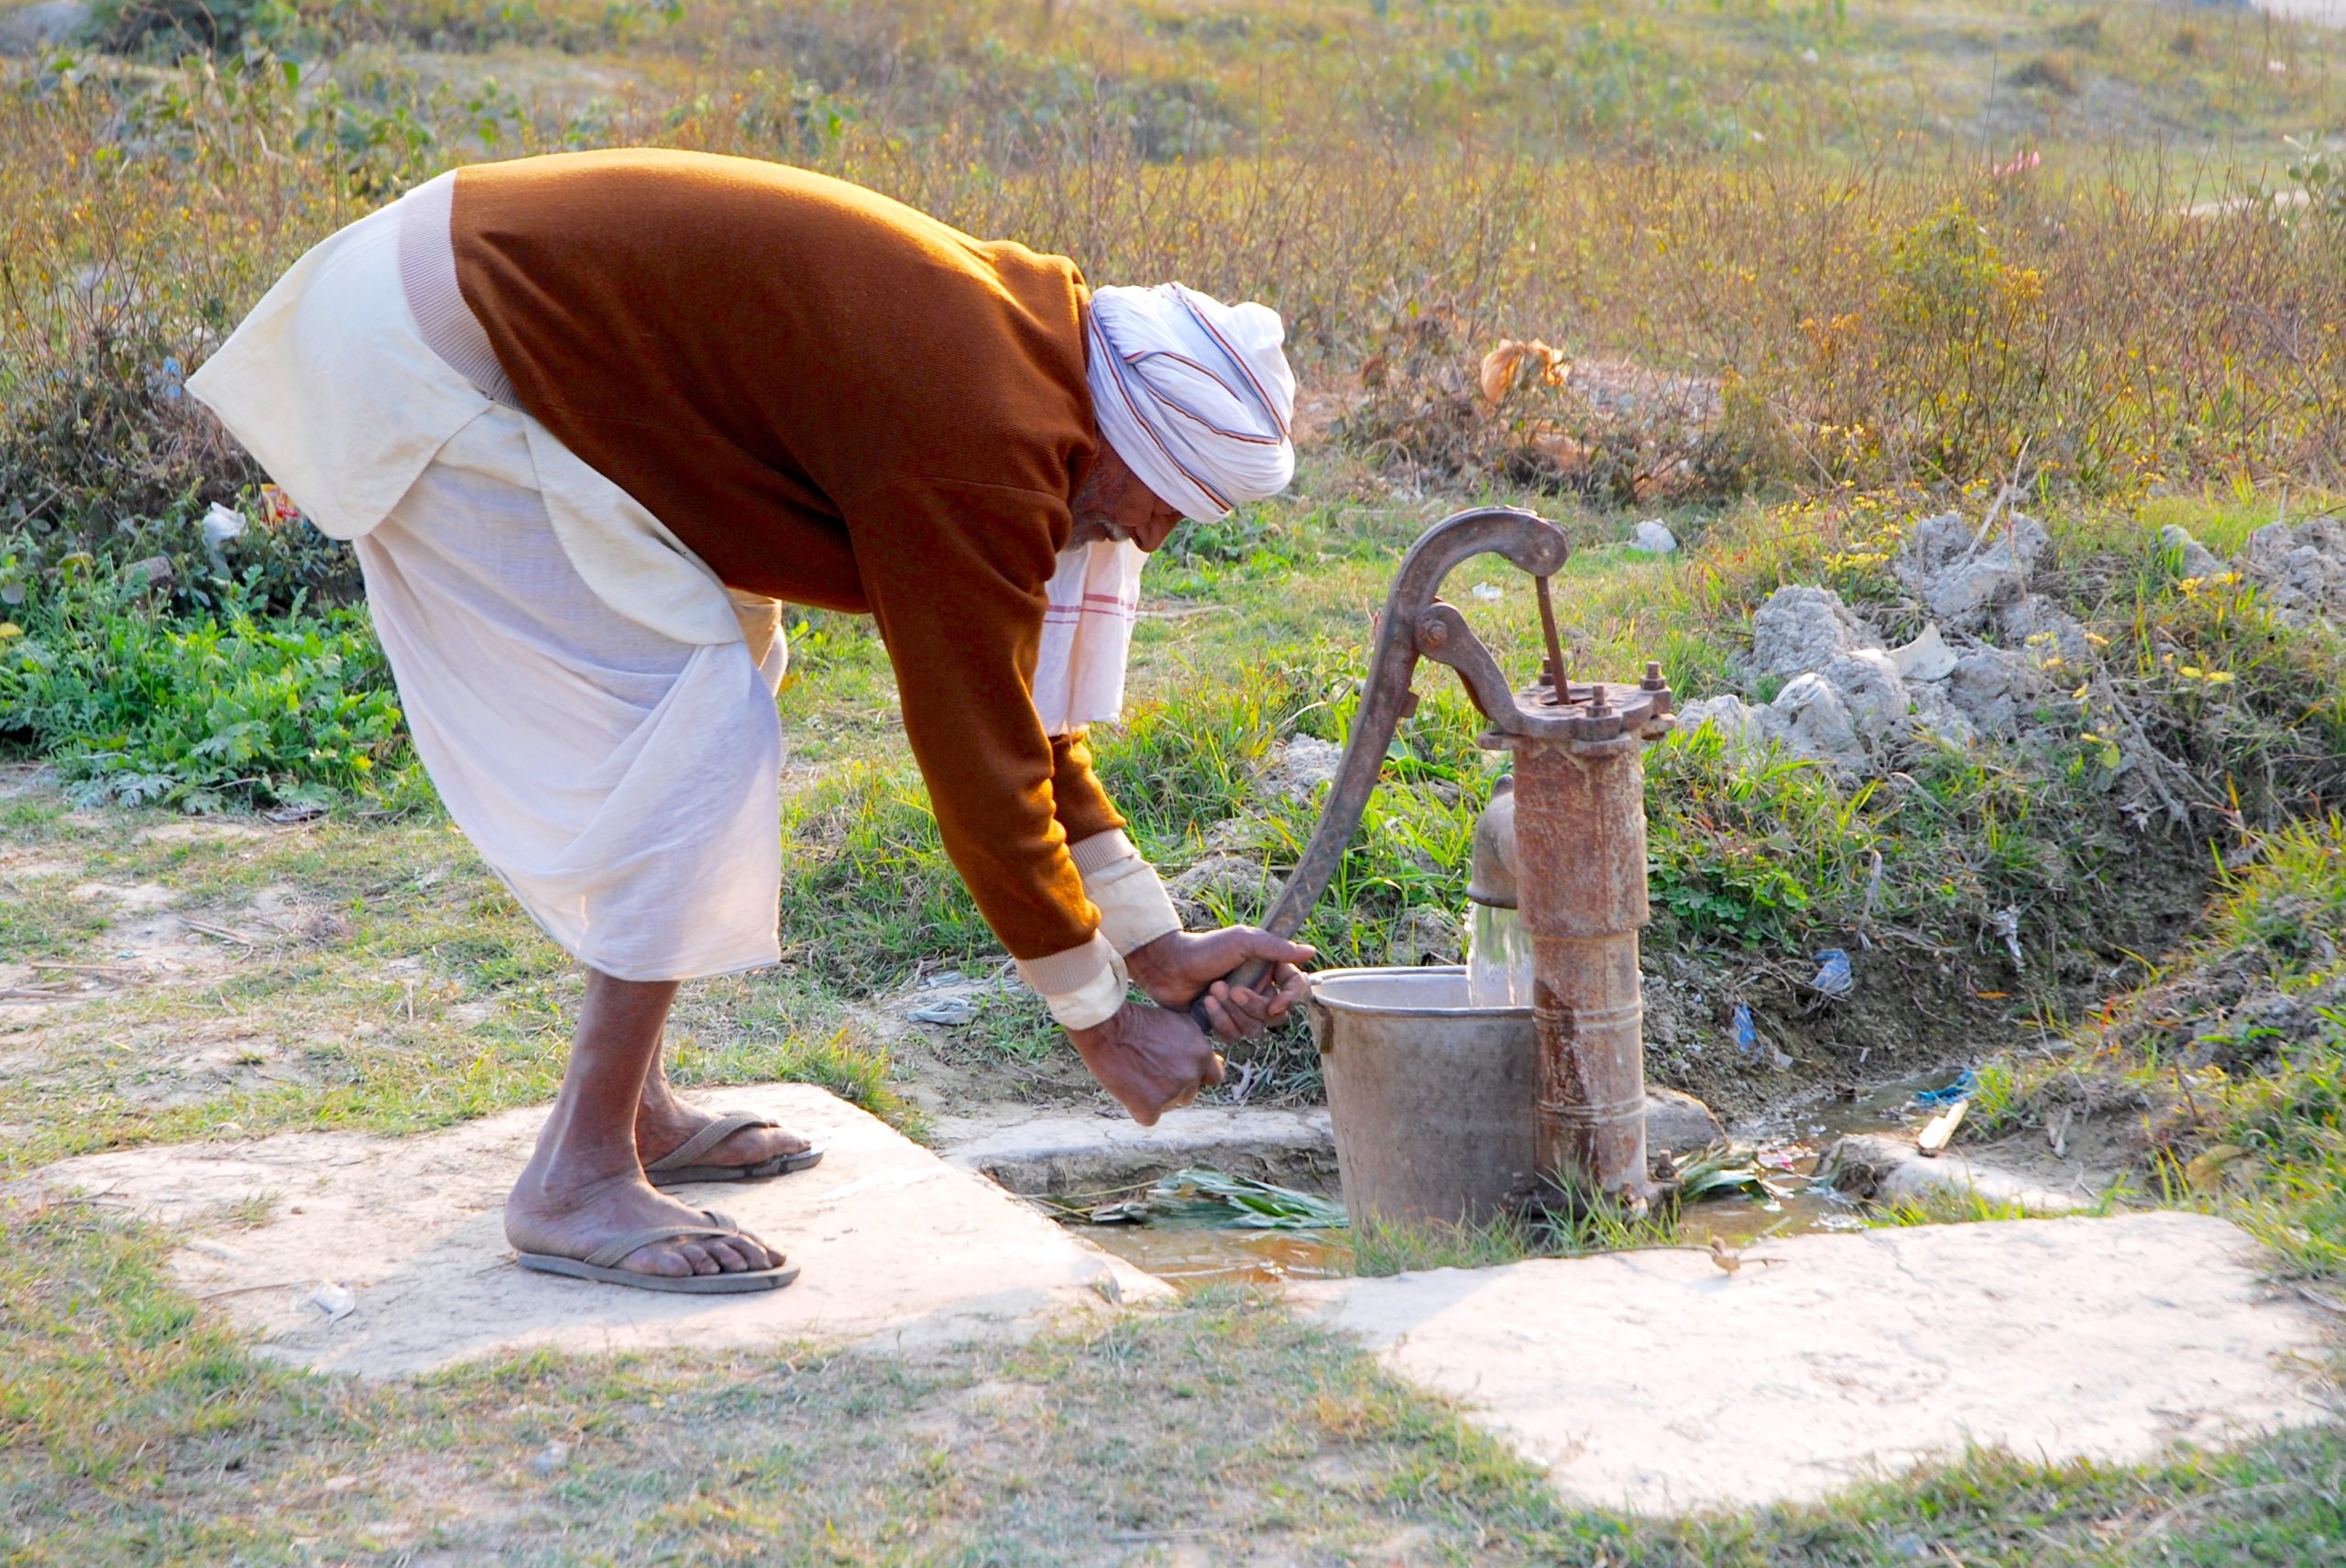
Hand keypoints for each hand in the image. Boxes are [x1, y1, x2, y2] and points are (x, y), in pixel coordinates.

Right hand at [1066, 1000, 1226, 1125]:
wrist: (1106, 1028)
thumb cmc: (1138, 1022)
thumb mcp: (1177, 1024)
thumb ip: (1196, 1046)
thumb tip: (1216, 1062)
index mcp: (1202, 1053)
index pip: (1214, 1077)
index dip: (1197, 1076)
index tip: (1181, 1072)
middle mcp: (1191, 1074)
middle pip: (1189, 1094)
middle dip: (1173, 1086)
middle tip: (1149, 1070)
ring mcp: (1172, 1093)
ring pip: (1170, 1105)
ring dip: (1156, 1097)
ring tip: (1136, 1075)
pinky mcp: (1150, 1108)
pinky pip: (1149, 1117)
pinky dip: (1138, 1108)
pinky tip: (1128, 1088)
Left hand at [1123, 927, 1314, 1042]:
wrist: (1167, 965)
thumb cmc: (1204, 948)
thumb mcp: (1242, 941)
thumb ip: (1276, 947)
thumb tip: (1310, 952)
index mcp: (1268, 969)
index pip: (1295, 988)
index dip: (1290, 999)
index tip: (1275, 1003)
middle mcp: (1259, 991)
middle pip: (1275, 1015)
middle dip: (1252, 1005)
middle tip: (1230, 988)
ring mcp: (1241, 1010)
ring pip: (1255, 1028)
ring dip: (1233, 1012)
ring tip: (1212, 992)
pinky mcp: (1224, 1024)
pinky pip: (1234, 1036)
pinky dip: (1220, 1022)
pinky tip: (1205, 1005)